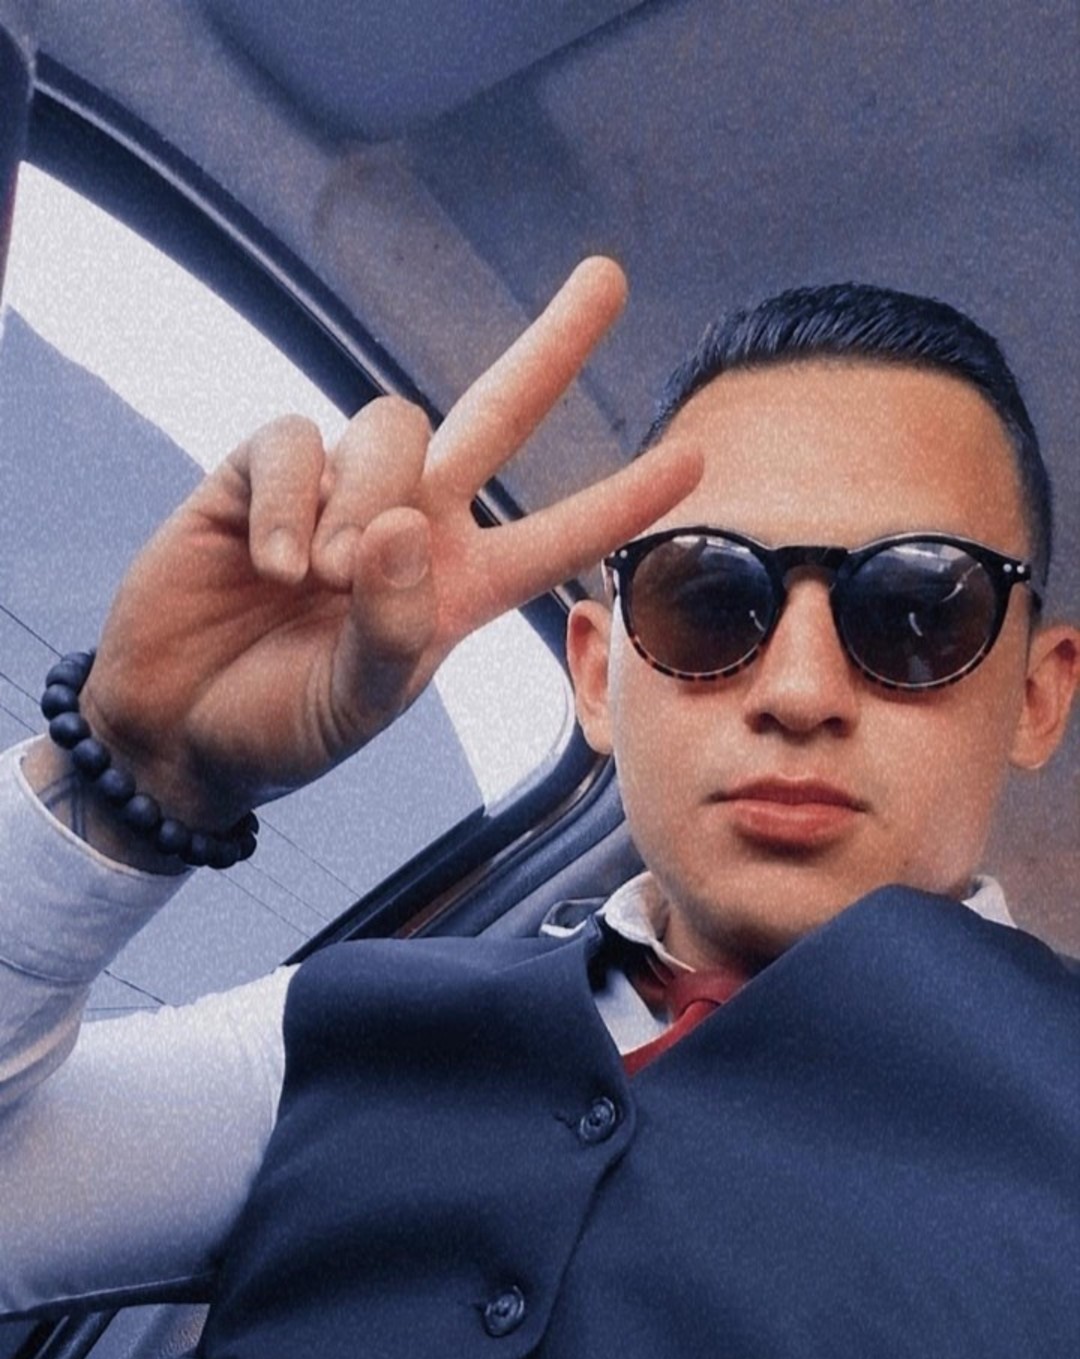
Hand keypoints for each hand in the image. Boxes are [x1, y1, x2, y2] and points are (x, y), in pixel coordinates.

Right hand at [79, 258, 701, 828]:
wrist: (176, 727)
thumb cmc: (282, 725)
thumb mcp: (356, 702)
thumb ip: (393, 627)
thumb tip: (398, 524)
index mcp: (458, 589)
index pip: (555, 535)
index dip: (621, 500)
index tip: (695, 456)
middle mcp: (411, 524)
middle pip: (494, 411)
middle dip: (552, 345)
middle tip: (609, 275)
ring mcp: (338, 489)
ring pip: (390, 425)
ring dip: (362, 498)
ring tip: (314, 580)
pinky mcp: (260, 471)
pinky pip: (295, 440)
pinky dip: (286, 501)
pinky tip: (266, 567)